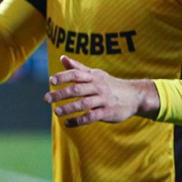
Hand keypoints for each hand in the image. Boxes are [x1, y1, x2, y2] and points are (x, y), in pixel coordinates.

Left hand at [44, 55, 159, 126]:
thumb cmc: (110, 84)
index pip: (76, 74)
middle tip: (46, 98)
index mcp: (93, 77)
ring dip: (69, 108)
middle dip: (61, 93)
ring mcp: (103, 100)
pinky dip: (79, 121)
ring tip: (56, 112)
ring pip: (84, 103)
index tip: (51, 80)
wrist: (135, 96)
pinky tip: (67, 123)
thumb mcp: (95, 74)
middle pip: (77, 89)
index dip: (63, 76)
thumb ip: (78, 67)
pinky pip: (92, 117)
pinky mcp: (107, 112)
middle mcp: (98, 87)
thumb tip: (62, 58)